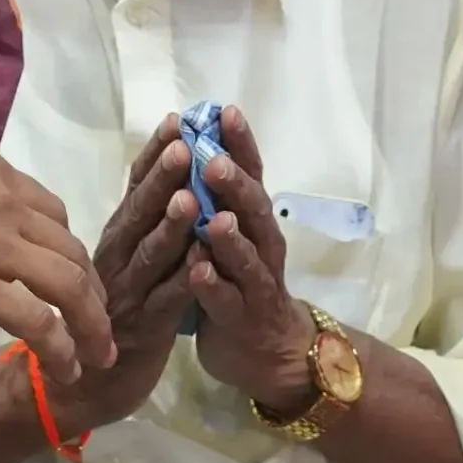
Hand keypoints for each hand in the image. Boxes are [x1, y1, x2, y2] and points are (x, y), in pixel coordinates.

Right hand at [0, 87, 113, 385]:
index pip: (52, 212)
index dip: (65, 247)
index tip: (70, 277)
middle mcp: (5, 203)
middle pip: (71, 250)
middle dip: (92, 290)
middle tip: (98, 322)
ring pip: (70, 286)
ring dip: (93, 324)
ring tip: (100, 356)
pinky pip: (39, 320)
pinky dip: (62, 348)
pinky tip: (67, 369)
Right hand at [52, 113, 206, 430]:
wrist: (91, 385)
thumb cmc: (113, 314)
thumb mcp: (126, 263)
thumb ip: (141, 226)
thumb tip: (166, 177)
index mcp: (115, 240)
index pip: (135, 189)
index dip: (154, 156)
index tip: (176, 120)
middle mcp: (115, 260)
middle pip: (140, 213)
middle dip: (163, 178)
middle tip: (184, 144)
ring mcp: (126, 294)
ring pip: (151, 255)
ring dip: (171, 226)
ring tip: (192, 197)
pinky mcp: (143, 329)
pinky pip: (166, 301)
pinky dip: (185, 280)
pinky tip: (203, 262)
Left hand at [182, 110, 319, 412]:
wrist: (265, 351)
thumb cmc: (239, 281)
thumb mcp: (232, 234)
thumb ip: (220, 196)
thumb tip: (200, 141)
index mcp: (254, 220)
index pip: (252, 174)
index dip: (241, 144)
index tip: (225, 111)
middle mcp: (262, 246)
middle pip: (254, 211)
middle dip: (236, 185)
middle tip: (214, 160)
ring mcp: (255, 284)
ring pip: (246, 257)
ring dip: (229, 237)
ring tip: (213, 218)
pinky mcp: (242, 319)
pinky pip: (227, 301)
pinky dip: (213, 286)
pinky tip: (197, 273)